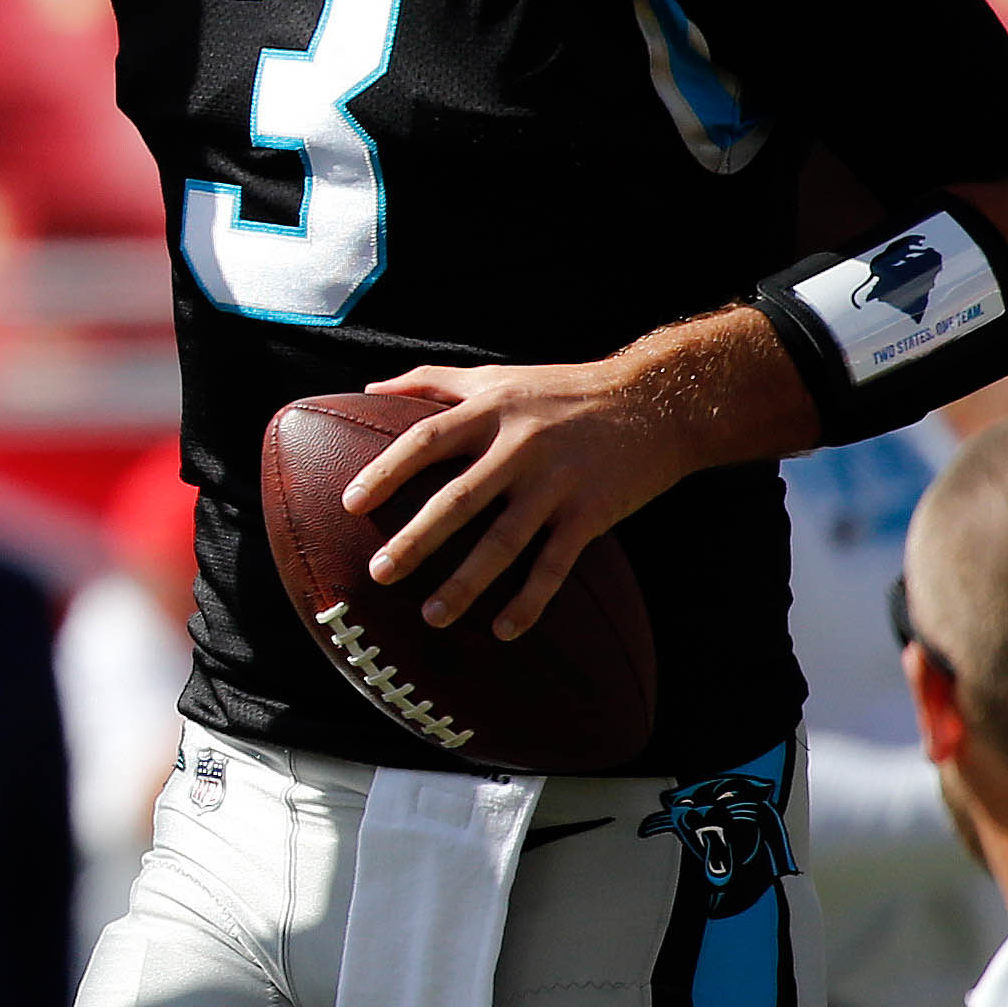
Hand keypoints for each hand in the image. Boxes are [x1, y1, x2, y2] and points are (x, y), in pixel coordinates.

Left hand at [339, 358, 689, 641]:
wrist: (658, 400)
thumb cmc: (563, 389)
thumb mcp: (496, 376)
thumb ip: (431, 382)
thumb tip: (369, 391)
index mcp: (490, 411)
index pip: (425, 440)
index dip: (385, 471)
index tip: (349, 503)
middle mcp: (520, 447)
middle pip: (459, 498)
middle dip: (416, 539)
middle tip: (378, 573)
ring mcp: (557, 484)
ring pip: (505, 542)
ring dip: (467, 583)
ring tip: (431, 616)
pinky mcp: (591, 514)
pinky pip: (555, 565)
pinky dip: (529, 600)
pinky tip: (502, 630)